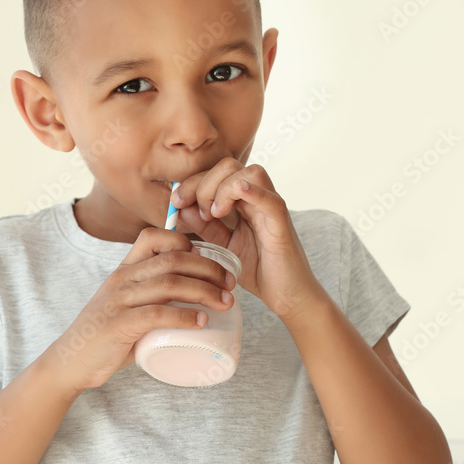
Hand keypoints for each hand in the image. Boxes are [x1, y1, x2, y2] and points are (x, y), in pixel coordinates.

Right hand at [47, 227, 237, 394]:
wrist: (71, 361)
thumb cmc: (107, 335)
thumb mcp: (127, 305)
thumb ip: (154, 297)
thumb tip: (195, 299)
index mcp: (125, 269)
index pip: (155, 237)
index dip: (187, 243)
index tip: (211, 263)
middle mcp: (122, 278)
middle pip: (173, 259)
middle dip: (209, 269)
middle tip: (230, 285)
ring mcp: (119, 300)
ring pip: (170, 284)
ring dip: (205, 291)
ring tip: (225, 303)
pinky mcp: (119, 325)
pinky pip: (157, 314)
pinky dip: (184, 316)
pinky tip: (201, 322)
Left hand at [169, 158, 324, 320]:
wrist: (287, 296)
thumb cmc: (259, 270)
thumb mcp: (223, 247)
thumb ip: (205, 227)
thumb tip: (180, 209)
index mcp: (243, 202)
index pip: (216, 174)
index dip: (192, 183)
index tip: (176, 202)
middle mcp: (259, 199)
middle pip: (230, 166)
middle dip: (204, 183)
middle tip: (196, 209)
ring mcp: (271, 209)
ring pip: (251, 173)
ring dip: (224, 188)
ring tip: (214, 214)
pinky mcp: (281, 225)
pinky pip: (270, 200)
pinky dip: (253, 191)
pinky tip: (237, 192)